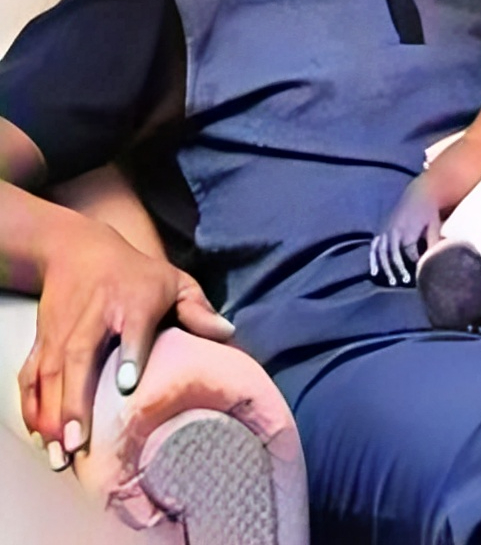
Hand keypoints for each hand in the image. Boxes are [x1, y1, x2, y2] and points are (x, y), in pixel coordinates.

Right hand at [19, 215, 232, 467]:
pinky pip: (30, 377)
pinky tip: (39, 437)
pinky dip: (31, 406)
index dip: (130, 355)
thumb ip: (199, 308)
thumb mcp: (174, 281)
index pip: (133, 329)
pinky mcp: (42, 340)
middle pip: (80, 356)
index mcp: (135, 301)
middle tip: (78, 444)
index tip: (127, 385)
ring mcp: (62, 330)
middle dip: (76, 401)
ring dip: (51, 414)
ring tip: (60, 454)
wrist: (78, 249)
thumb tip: (228, 332)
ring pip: (50, 373)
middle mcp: (95, 317)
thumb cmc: (136, 274)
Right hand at [369, 177, 440, 286]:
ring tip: (392, 282)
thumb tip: (436, 258)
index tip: (422, 270)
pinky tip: (374, 272)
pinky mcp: (381, 229)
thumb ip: (433, 241)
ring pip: (382, 253)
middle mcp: (394, 231)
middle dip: (399, 269)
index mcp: (407, 230)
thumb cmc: (429, 210)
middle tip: (406, 280)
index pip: (410, 253)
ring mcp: (385, 230)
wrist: (418, 193)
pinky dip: (373, 259)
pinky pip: (374, 247)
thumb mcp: (434, 224)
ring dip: (386, 268)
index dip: (416, 262)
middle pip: (393, 255)